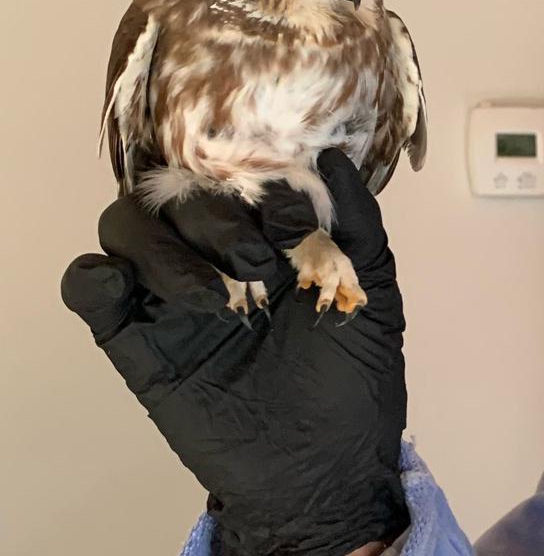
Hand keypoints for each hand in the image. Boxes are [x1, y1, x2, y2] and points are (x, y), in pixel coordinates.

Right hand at [61, 150, 408, 555]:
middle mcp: (213, 255)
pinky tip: (127, 294)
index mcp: (265, 235)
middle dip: (215, 220)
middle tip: (259, 264)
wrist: (322, 467)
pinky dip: (93, 278)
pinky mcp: (138, 343)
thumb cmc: (356, 375)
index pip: (232, 175)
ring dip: (163, 249)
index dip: (254, 185)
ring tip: (215, 297)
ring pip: (127, 228)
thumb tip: (334, 156)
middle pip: (176, 196)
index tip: (292, 224)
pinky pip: (90, 290)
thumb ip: (356, 219)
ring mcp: (172, 297)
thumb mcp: (372, 287)